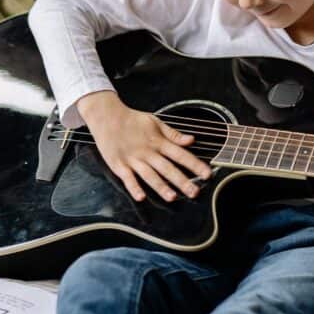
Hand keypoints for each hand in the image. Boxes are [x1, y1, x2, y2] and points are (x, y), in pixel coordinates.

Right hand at [78, 91, 212, 202]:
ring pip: (149, 175)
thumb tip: (191, 140)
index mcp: (158, 142)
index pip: (180, 154)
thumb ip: (173, 134)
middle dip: (182, 181)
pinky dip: (134, 188)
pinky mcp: (119, 165)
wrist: (106, 116)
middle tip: (195, 192)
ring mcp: (133, 159)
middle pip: (167, 168)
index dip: (195, 164)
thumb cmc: (132, 120)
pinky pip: (127, 178)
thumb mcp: (155, 122)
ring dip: (161, 187)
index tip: (207, 173)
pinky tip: (141, 197)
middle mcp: (148, 152)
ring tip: (172, 197)